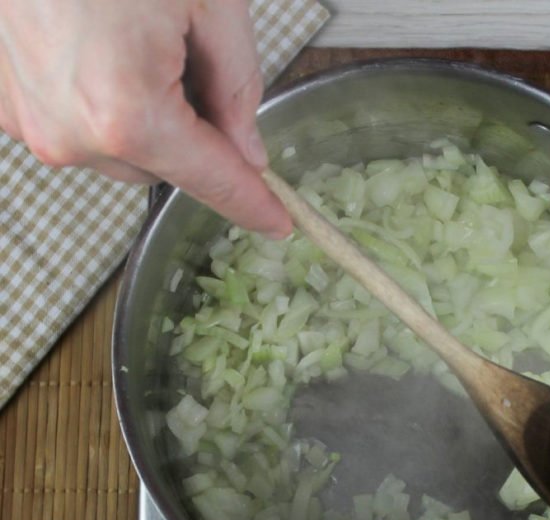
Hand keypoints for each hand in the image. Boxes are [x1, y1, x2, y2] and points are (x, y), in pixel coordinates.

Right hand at [0, 0, 290, 236]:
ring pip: (123, 152)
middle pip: (165, 168)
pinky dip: (100, 101)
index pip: (212, 180)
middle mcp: (70, 132)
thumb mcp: (210, 2)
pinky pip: (78, 127)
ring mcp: (30, 120)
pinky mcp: (4, 104)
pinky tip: (98, 46)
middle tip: (187, 57)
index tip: (277, 222)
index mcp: (126, 112)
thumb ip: (237, 88)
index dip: (253, 203)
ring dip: (144, 117)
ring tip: (132, 39)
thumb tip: (247, 152)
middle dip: (191, 132)